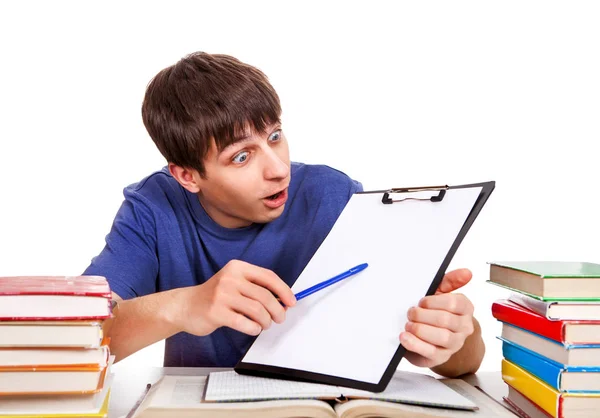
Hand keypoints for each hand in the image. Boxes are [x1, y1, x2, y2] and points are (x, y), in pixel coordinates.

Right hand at [175, 260, 295, 336]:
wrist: (185, 306)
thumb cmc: (215, 296)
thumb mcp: (234, 283)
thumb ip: (256, 288)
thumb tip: (283, 300)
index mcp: (237, 267)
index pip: (268, 277)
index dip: (283, 290)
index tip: (291, 302)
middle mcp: (230, 278)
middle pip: (265, 295)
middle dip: (278, 310)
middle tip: (279, 318)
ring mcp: (222, 295)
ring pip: (257, 310)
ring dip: (266, 321)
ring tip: (264, 324)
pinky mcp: (216, 312)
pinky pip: (244, 323)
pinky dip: (254, 328)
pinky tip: (253, 328)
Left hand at [400, 268, 474, 367]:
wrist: (431, 337)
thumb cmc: (435, 311)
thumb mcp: (440, 293)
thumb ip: (450, 281)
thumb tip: (467, 272)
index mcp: (465, 309)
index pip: (455, 302)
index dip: (434, 301)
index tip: (421, 301)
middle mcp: (463, 327)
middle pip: (445, 319)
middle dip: (423, 315)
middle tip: (411, 312)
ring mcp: (454, 344)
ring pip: (441, 337)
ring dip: (420, 329)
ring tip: (408, 324)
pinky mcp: (440, 357)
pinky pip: (430, 351)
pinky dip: (415, 343)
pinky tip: (405, 337)